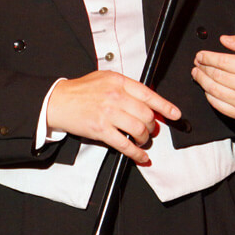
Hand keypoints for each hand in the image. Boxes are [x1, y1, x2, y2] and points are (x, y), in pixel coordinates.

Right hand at [46, 70, 180, 163]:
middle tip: (150, 129)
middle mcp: (115, 95)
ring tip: (142, 140)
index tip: (175, 114)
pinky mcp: (100, 130)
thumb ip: (125, 87)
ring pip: (138, 129)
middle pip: (146, 114)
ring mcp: (108, 113)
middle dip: (152, 126)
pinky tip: (141, 156)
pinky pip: (125, 144)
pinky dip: (136, 153)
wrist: (58, 101)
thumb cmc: (82, 90)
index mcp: (118, 81)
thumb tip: (146, 102)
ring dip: (144, 138)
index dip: (164, 106)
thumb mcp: (104, 79)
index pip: (148, 94)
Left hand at [191, 35, 234, 123]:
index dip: (207, 57)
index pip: (223, 62)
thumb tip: (224, 40)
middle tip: (197, 62)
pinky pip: (217, 104)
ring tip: (197, 73)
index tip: (200, 55)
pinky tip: (206, 87)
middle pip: (216, 75)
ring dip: (201, 80)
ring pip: (213, 89)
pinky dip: (208, 94)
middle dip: (202, 67)